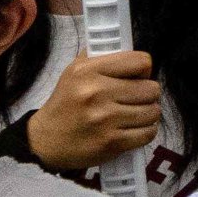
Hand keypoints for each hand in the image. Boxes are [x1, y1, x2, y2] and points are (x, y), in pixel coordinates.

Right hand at [25, 48, 164, 170]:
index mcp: (88, 71)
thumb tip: (135, 54)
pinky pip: (148, 133)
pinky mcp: (111, 142)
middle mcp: (96, 93)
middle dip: (148, 94)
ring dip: (148, 113)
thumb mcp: (76, 71)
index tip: (136, 78)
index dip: (143, 70)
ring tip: (135, 114)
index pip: (141, 62)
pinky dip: (146, 131)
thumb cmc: (67, 102)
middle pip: (151, 88)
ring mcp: (104, 120)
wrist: (45, 141)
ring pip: (153, 112)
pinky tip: (133, 128)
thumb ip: (103, 57)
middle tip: (136, 98)